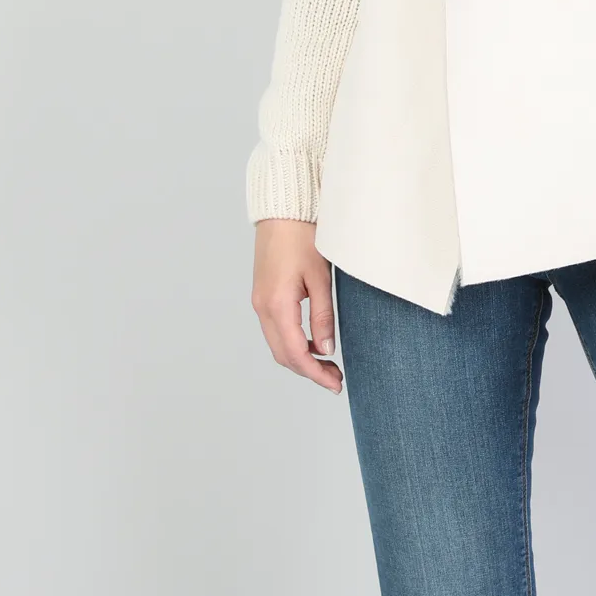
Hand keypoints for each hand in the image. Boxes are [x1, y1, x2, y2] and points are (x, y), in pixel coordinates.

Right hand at [251, 219, 342, 392]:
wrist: (282, 210)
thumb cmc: (303, 237)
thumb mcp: (320, 277)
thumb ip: (322, 315)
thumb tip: (326, 349)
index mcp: (277, 305)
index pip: (296, 354)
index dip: (316, 374)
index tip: (336, 384)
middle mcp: (263, 307)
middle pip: (283, 355)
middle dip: (309, 371)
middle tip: (336, 378)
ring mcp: (260, 302)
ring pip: (277, 344)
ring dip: (300, 358)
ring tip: (328, 363)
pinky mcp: (263, 295)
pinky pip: (275, 329)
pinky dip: (293, 342)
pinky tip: (313, 340)